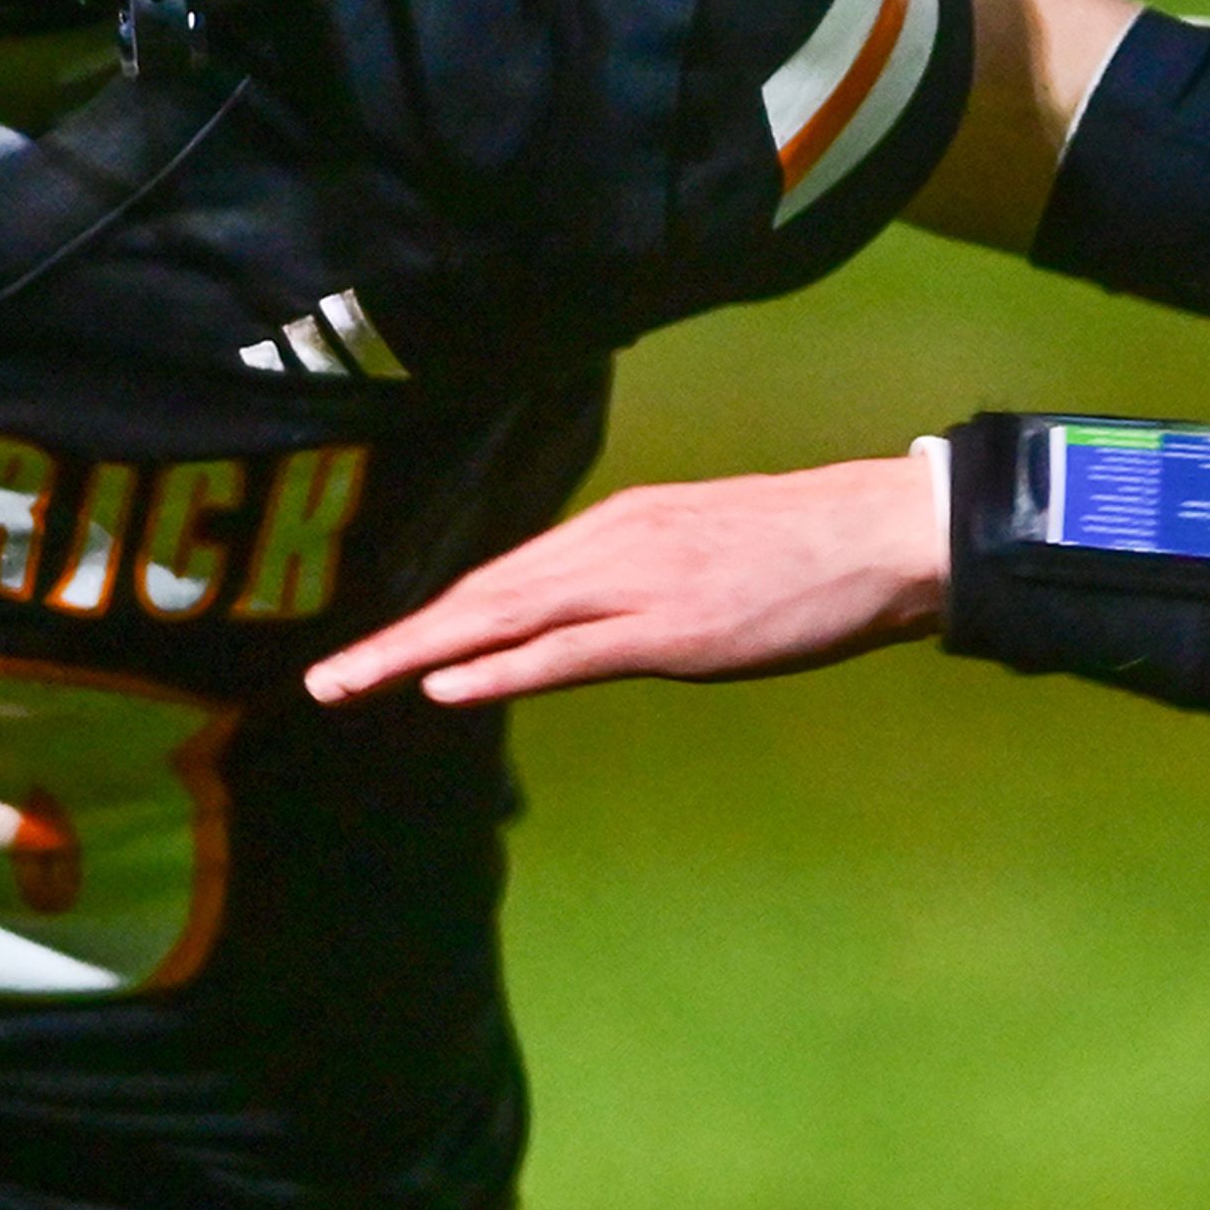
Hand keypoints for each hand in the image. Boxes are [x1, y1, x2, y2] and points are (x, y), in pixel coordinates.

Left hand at [307, 453, 949, 706]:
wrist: (882, 533)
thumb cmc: (806, 547)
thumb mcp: (703, 545)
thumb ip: (639, 573)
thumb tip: (593, 610)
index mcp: (619, 525)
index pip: (505, 576)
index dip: (436, 615)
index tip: (378, 646)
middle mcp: (611, 545)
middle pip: (482, 594)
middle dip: (399, 636)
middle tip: (326, 678)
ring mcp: (638, 585)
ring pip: (504, 618)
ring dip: (419, 652)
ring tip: (351, 683)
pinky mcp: (672, 630)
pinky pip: (568, 652)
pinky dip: (500, 667)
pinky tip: (445, 684)